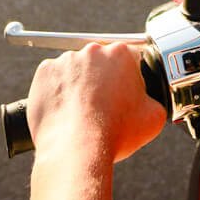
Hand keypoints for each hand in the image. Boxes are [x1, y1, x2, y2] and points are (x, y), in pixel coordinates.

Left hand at [24, 42, 165, 165]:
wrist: (76, 149)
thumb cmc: (115, 133)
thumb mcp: (154, 117)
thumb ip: (155, 100)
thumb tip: (149, 100)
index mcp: (121, 54)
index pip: (128, 59)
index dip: (128, 79)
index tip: (123, 95)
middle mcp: (92, 51)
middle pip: (100, 62)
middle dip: (102, 79)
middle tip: (103, 106)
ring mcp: (65, 60)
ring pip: (75, 69)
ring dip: (78, 84)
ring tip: (81, 112)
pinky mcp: (44, 73)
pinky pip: (53, 78)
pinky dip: (57, 91)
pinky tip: (65, 111)